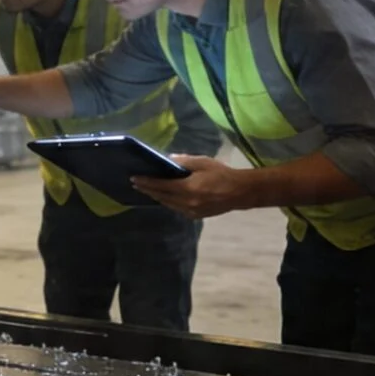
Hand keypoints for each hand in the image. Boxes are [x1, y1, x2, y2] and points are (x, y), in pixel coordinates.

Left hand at [132, 154, 253, 218]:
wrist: (241, 192)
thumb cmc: (222, 174)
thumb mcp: (202, 162)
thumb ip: (183, 161)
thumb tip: (167, 159)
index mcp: (188, 188)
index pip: (161, 185)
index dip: (146, 182)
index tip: (134, 179)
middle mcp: (187, 202)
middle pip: (162, 197)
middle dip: (148, 190)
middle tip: (136, 184)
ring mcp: (192, 211)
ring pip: (168, 204)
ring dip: (157, 197)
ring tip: (147, 190)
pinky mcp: (196, 216)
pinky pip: (177, 209)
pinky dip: (168, 202)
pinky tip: (164, 197)